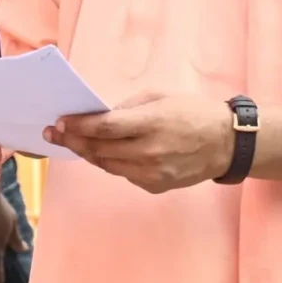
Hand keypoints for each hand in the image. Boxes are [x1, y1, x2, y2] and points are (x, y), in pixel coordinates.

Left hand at [51, 92, 232, 193]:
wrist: (227, 144)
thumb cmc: (193, 113)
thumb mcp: (160, 97)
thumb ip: (127, 108)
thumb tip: (99, 116)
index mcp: (151, 124)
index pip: (104, 128)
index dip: (78, 126)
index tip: (60, 122)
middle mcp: (149, 152)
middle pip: (99, 150)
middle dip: (73, 141)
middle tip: (54, 134)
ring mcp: (151, 173)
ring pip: (107, 165)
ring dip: (87, 154)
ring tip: (72, 143)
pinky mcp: (154, 186)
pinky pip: (123, 173)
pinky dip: (110, 162)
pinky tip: (103, 153)